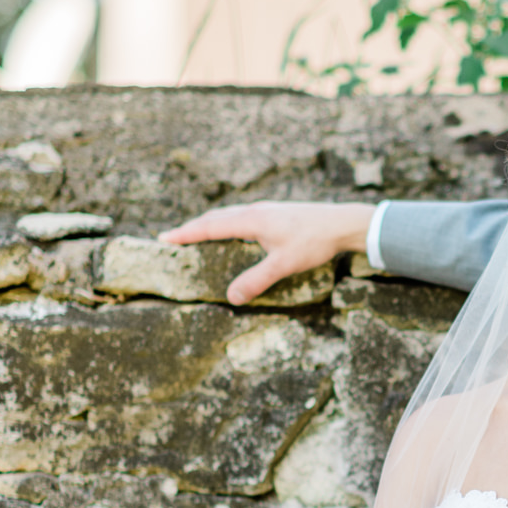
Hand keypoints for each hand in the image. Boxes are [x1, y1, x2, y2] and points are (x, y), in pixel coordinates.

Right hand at [157, 201, 374, 304]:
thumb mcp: (284, 265)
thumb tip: (231, 298)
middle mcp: (255, 211)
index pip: (209, 226)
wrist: (343, 222)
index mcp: (251, 220)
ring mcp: (266, 210)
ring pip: (229, 214)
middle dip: (192, 228)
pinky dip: (227, 223)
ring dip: (210, 224)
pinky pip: (242, 216)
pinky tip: (235, 231)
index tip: (164, 238)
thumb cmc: (314, 241)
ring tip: (197, 234)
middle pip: (215, 218)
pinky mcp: (276, 213)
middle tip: (172, 238)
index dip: (186, 233)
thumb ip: (256, 281)